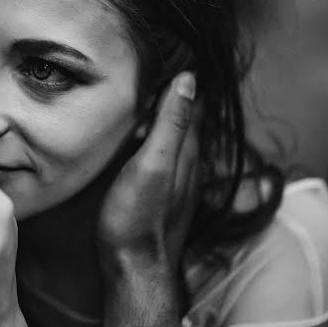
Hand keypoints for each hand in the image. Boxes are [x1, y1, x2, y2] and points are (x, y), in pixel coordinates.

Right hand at [98, 71, 200, 273]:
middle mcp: (189, 166)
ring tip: (145, 98)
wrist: (135, 270)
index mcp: (188, 151)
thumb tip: (188, 78)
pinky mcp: (163, 198)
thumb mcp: (151, 162)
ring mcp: (178, 184)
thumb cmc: (137, 217)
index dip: (182, 80)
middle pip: (185, 121)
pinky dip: (155, 142)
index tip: (169, 56)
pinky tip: (140, 142)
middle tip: (152, 70)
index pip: (193, 104)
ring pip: (175, 141)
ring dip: (163, 120)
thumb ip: (170, 123)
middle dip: (173, 96)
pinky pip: (165, 160)